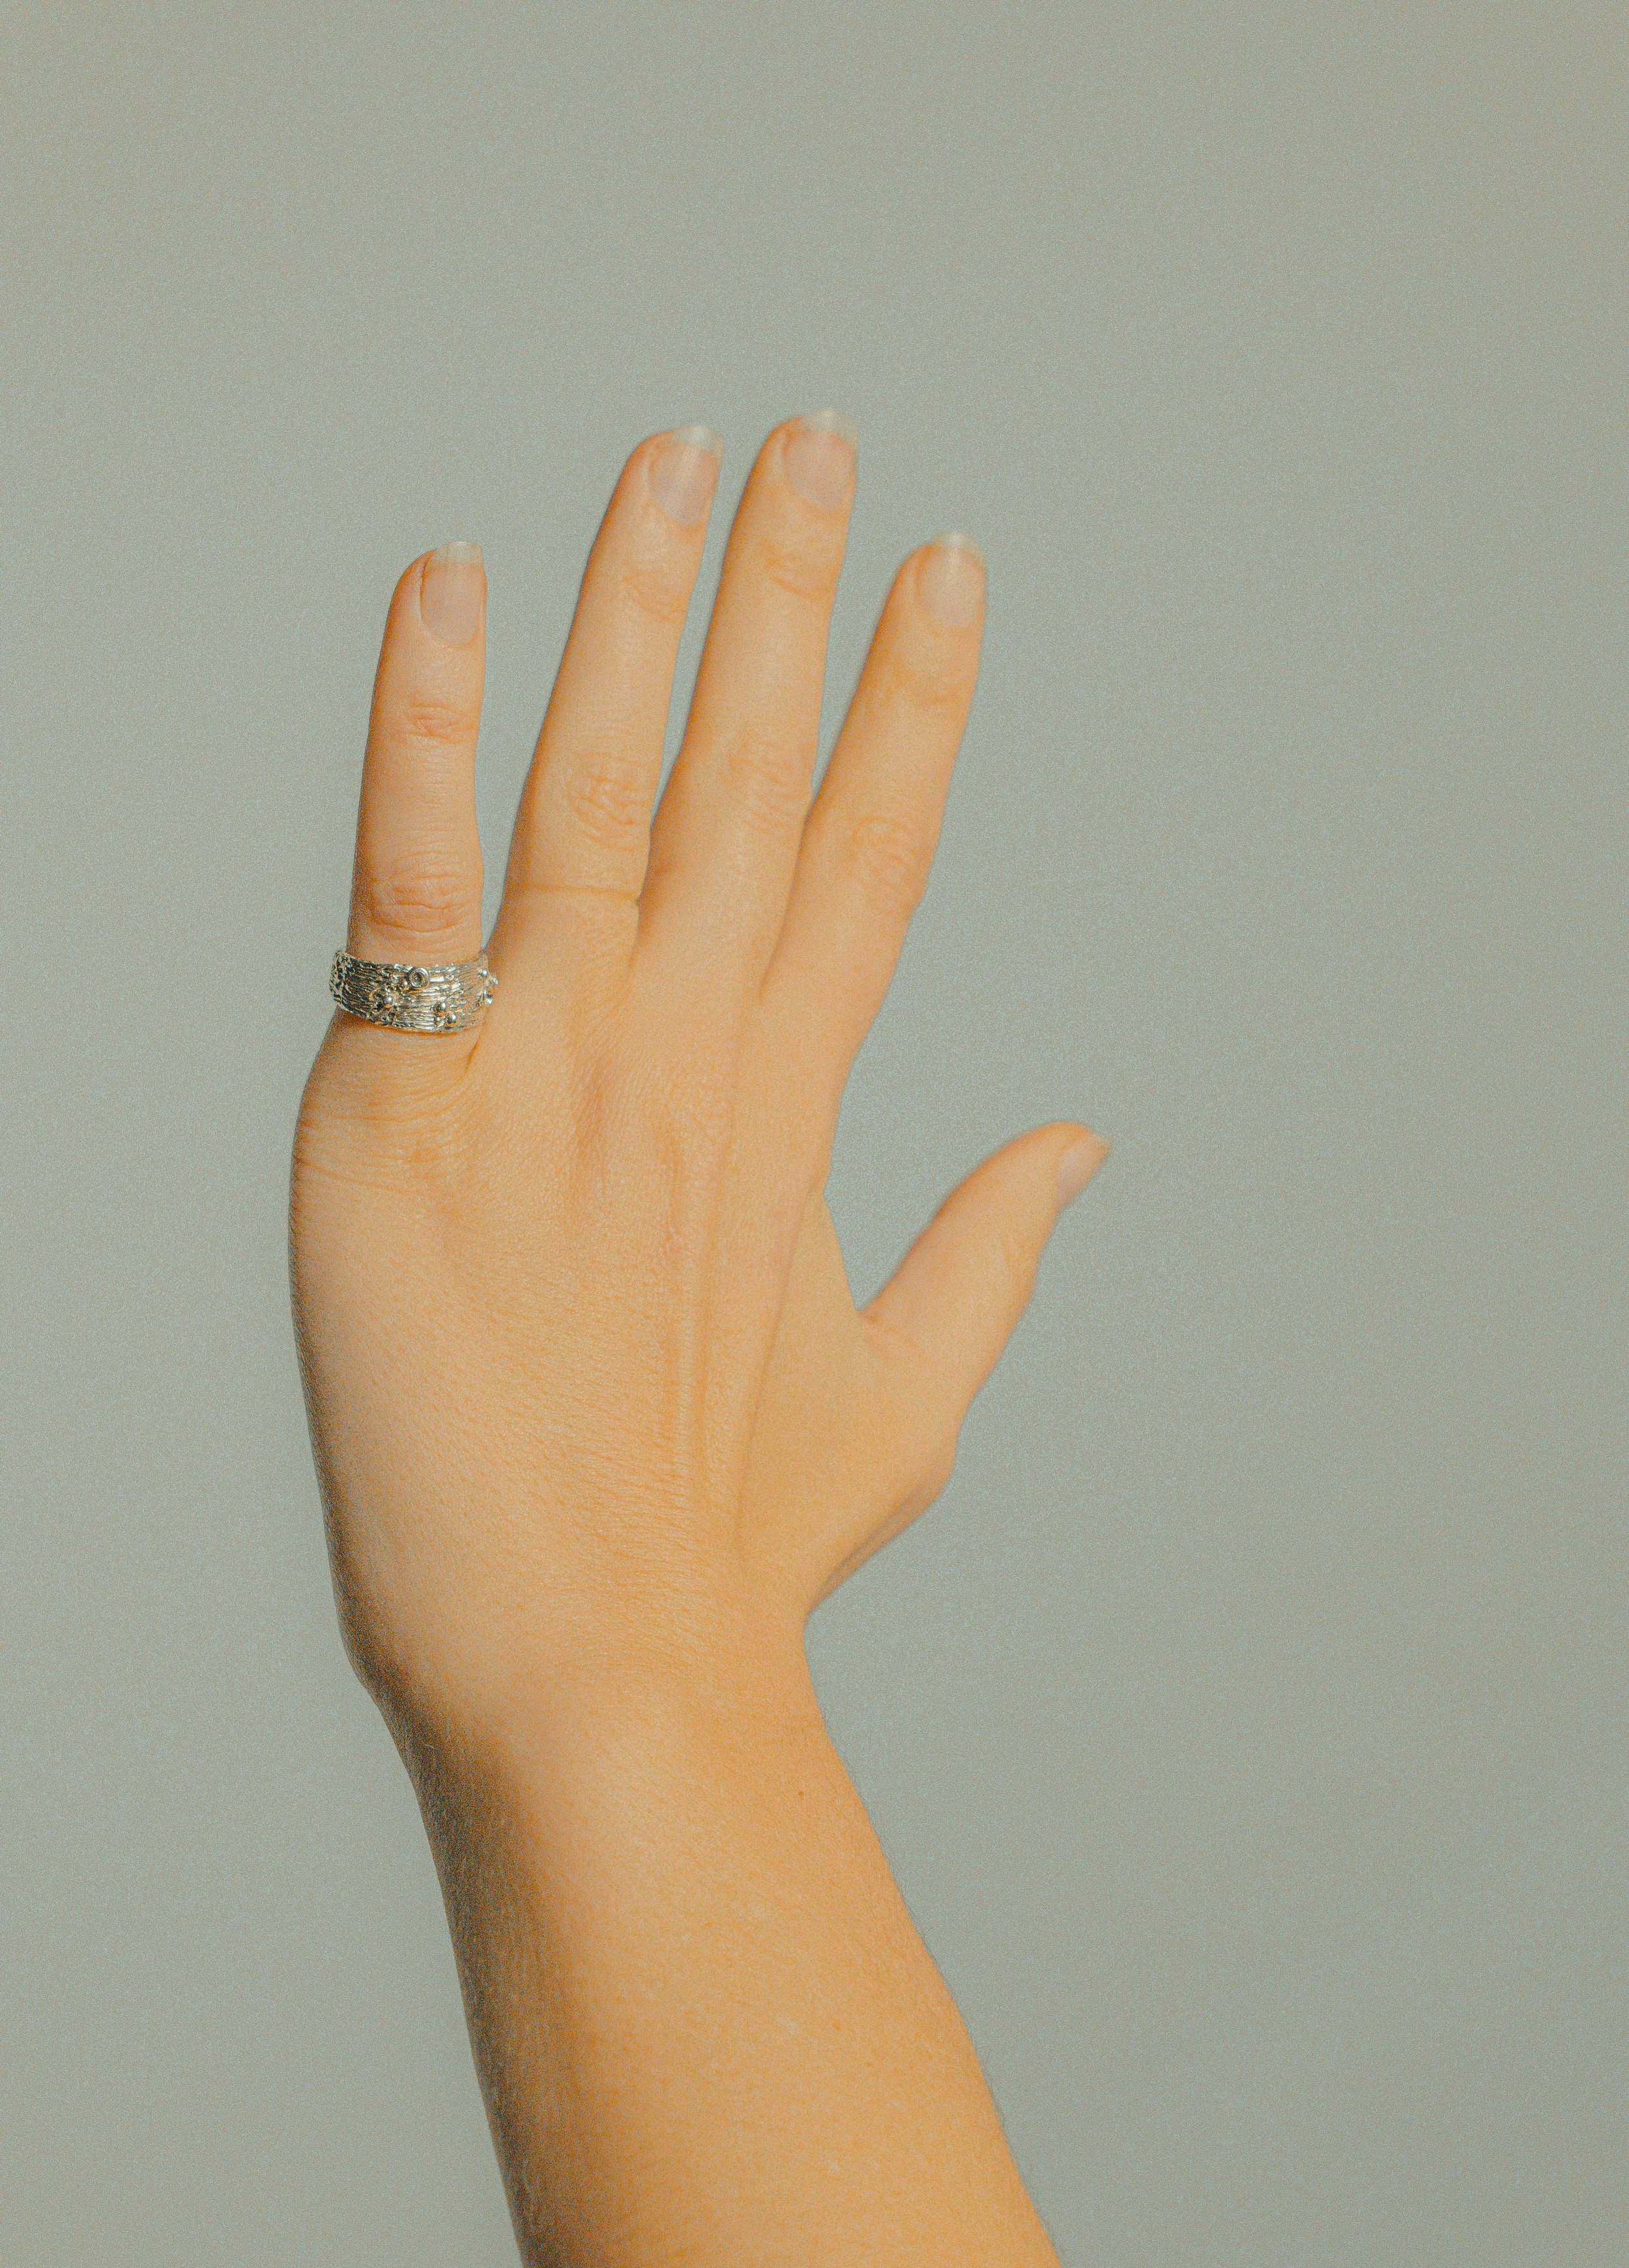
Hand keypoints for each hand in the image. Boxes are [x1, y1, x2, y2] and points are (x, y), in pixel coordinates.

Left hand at [290, 415, 1105, 1748]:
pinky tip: (443, 587)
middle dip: (789, 602)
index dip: (910, 706)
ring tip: (673, 458)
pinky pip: (412, 879)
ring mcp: (550, 1068)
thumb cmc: (730, 1557)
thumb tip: (1086, 1136)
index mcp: (792, 1109)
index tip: (946, 571)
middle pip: (750, 779)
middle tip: (818, 442)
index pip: (869, 854)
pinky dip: (423, 728)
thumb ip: (995, 1244)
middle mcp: (688, 1055)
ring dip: (642, 609)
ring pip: (602, 782)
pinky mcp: (404, 1103)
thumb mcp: (902, 1394)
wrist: (597, 1675)